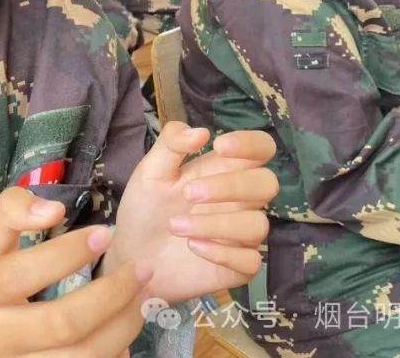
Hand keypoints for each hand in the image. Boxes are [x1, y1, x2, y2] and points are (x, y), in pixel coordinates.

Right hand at [0, 187, 150, 357]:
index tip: (105, 233)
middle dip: (111, 296)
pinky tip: (123, 329)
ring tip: (142, 298)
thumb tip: (55, 209)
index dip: (67, 254)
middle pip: (61, 324)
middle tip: (142, 270)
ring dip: (122, 328)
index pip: (22, 274)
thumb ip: (13, 210)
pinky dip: (112, 354)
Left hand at [105, 123, 277, 302]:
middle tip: (189, 194)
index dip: (250, 143)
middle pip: (268, 184)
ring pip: (258, 224)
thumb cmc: (146, 208)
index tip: (219, 146)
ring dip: (217, 224)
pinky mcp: (237, 267)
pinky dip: (222, 253)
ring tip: (176, 226)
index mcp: (223, 171)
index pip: (261, 148)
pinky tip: (192, 246)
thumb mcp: (151, 171)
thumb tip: (202, 132)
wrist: (132, 255)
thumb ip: (171, 144)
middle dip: (231, 186)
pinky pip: (251, 261)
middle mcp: (240, 201)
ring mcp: (241, 235)